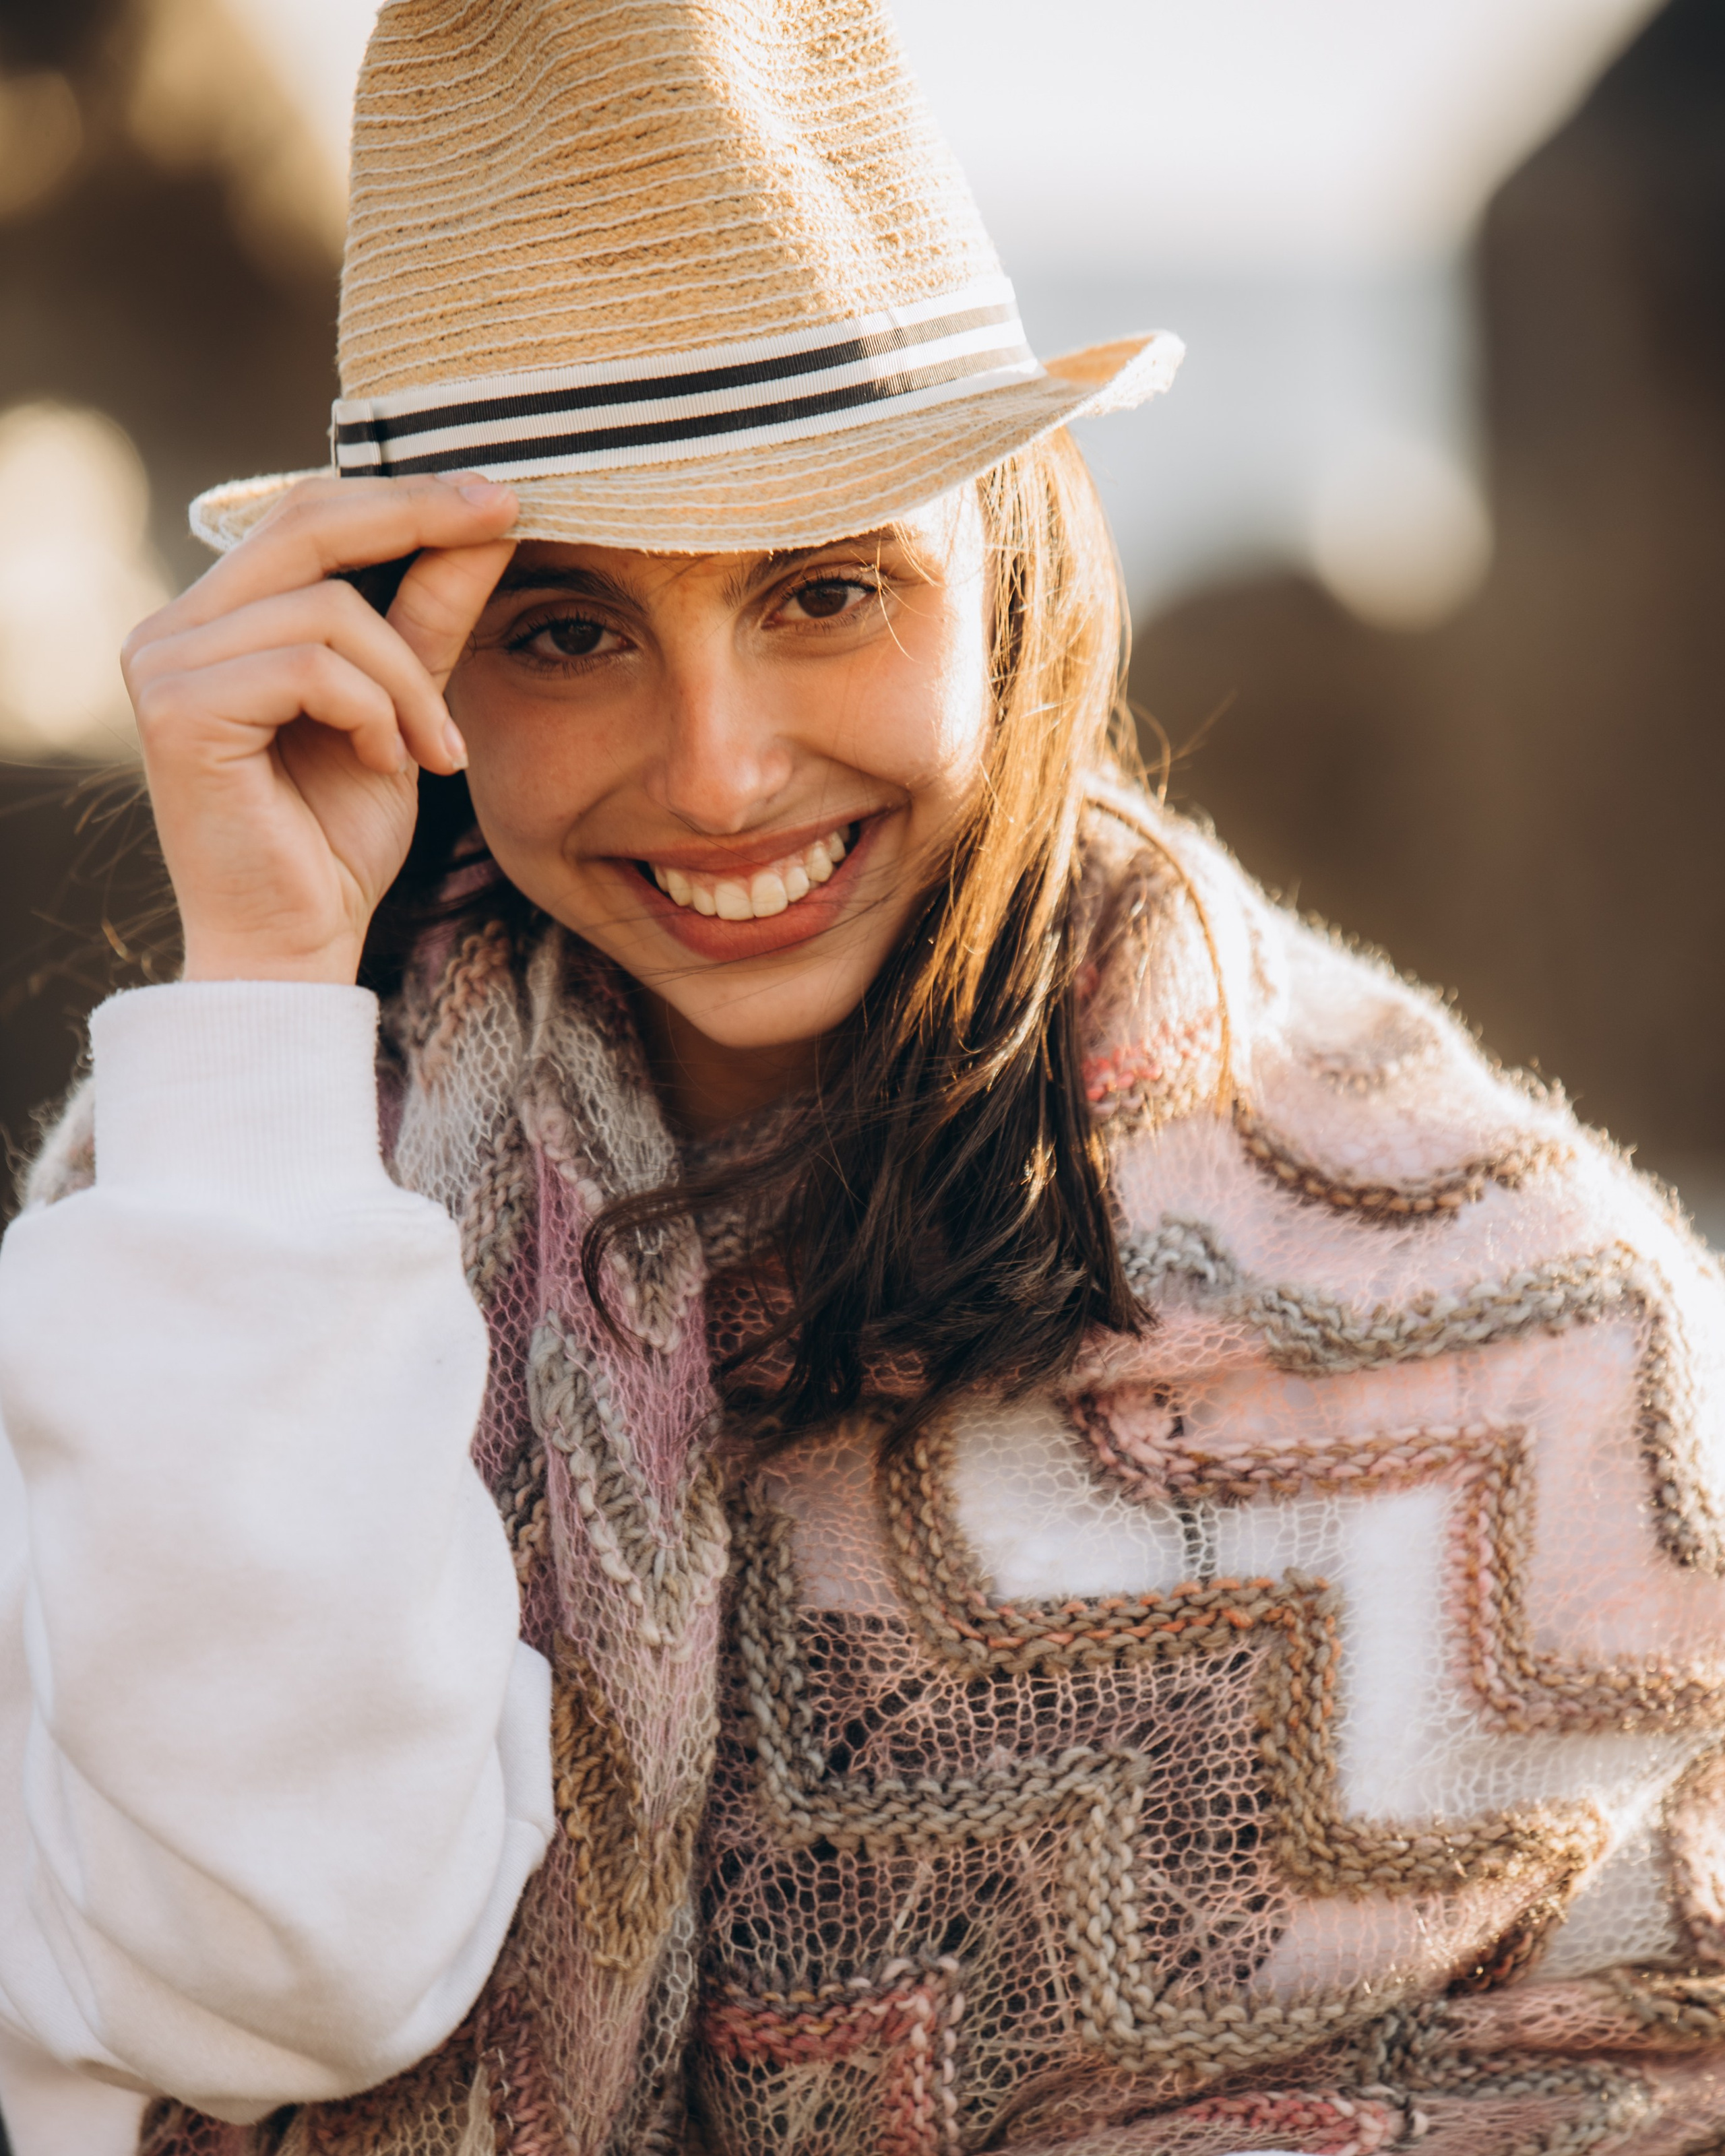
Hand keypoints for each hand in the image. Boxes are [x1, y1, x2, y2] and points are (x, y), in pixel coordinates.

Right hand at [122, 473, 518, 984]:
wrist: (297, 945)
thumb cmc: (338, 840)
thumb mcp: (404, 709)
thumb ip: (430, 616)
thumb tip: (487, 519)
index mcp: (215, 619)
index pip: (308, 515)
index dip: (404, 495)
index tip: (500, 495)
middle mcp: (174, 629)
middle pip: (307, 522)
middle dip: (418, 519)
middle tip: (506, 523)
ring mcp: (164, 665)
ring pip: (326, 608)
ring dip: (409, 680)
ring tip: (432, 750)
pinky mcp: (180, 710)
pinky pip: (312, 666)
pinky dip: (374, 712)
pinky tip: (388, 765)